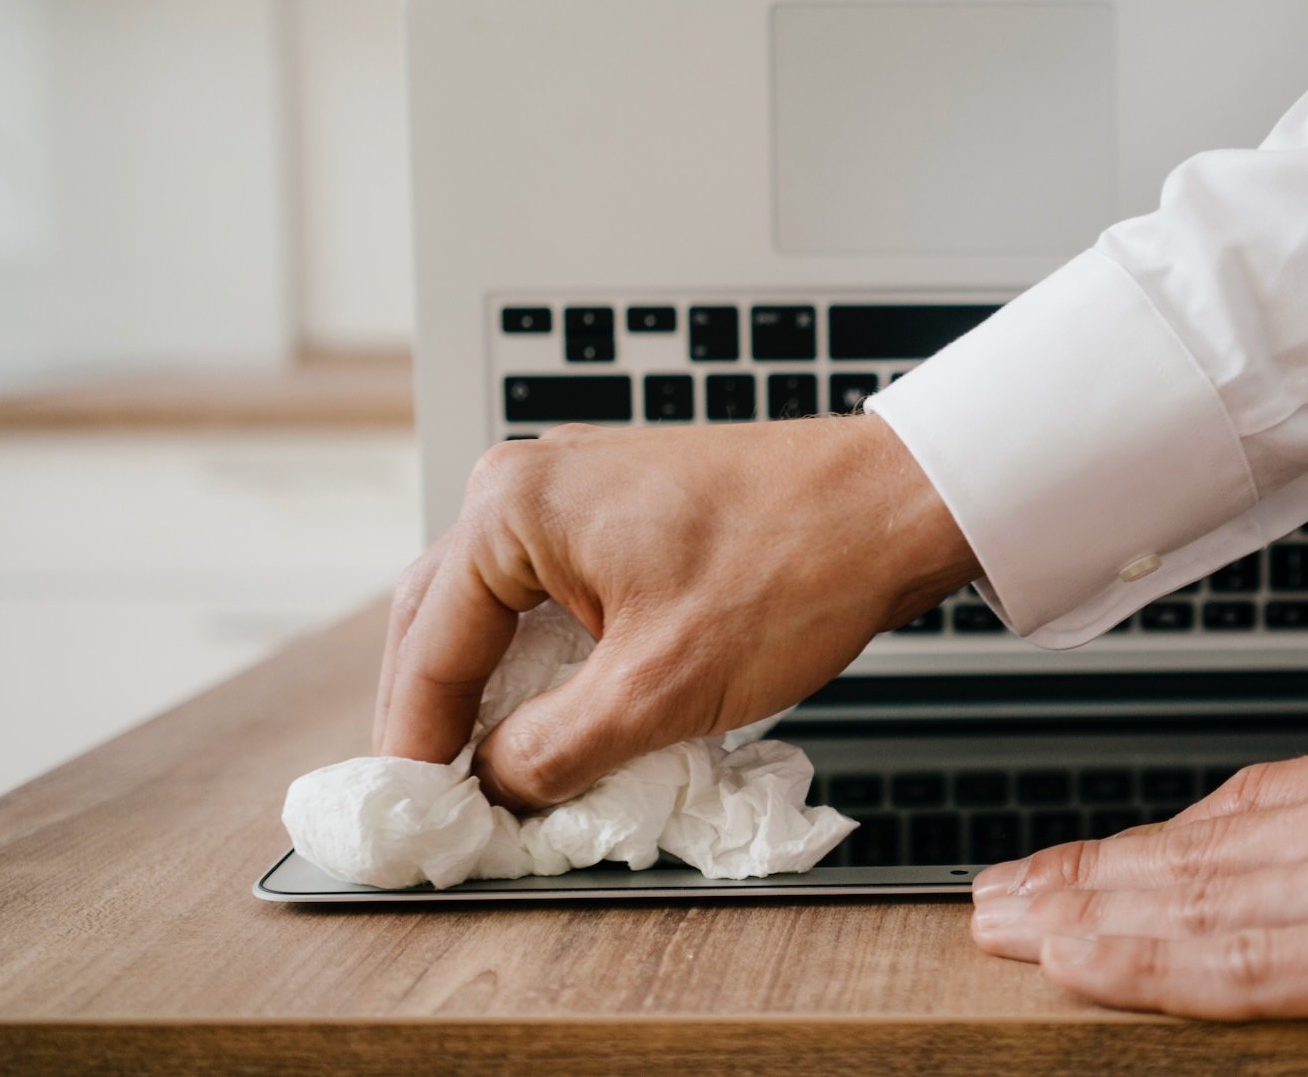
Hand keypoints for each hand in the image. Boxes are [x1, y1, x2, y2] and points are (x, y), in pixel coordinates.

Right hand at [373, 415, 977, 809]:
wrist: (895, 508)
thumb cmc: (796, 568)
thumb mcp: (658, 689)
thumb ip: (554, 750)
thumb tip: (496, 789)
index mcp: (512, 508)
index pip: (429, 649)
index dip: (416, 748)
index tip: (412, 822)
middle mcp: (528, 485)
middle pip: (442, 624)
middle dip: (437, 719)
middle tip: (436, 810)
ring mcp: (574, 494)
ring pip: (495, 614)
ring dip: (488, 694)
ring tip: (490, 780)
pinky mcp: (619, 515)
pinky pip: (546, 600)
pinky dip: (540, 665)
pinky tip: (555, 723)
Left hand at [967, 616, 1307, 1027]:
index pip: (1246, 815)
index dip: (1158, 847)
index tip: (1095, 863)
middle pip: (1191, 855)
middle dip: (1089, 882)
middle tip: (998, 899)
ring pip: (1185, 902)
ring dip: (1085, 918)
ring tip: (1004, 929)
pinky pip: (1231, 960)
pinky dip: (1142, 963)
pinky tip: (1080, 966)